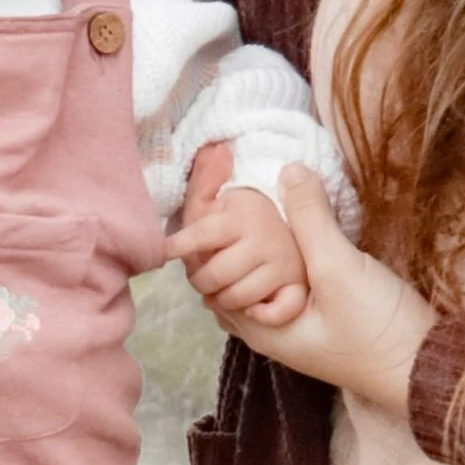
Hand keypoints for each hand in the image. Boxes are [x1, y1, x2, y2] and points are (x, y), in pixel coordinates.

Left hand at [167, 186, 311, 328]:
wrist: (299, 227)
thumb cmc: (248, 216)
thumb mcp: (224, 197)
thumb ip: (207, 180)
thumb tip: (213, 149)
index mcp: (243, 216)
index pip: (203, 234)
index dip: (181, 245)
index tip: (165, 252)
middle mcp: (264, 240)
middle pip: (214, 276)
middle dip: (201, 280)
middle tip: (203, 275)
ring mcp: (284, 266)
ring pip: (236, 298)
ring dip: (223, 300)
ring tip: (222, 289)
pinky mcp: (298, 288)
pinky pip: (277, 311)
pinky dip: (263, 315)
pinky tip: (253, 308)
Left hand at [183, 162, 434, 413]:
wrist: (426, 369)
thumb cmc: (376, 330)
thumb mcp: (339, 267)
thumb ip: (310, 219)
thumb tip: (288, 169)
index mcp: (259, 328)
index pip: (209, 281)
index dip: (204, 243)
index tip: (211, 198)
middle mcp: (269, 333)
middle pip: (230, 284)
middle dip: (225, 247)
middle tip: (229, 199)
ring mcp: (294, 330)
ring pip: (257, 285)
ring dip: (252, 254)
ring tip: (256, 212)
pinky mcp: (318, 322)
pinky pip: (281, 287)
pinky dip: (277, 262)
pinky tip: (291, 239)